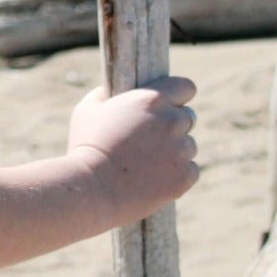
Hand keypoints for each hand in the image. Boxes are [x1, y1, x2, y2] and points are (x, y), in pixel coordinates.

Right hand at [66, 76, 199, 225]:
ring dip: (174, 152)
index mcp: (152, 100)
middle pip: (188, 118)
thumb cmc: (86, 147)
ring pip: (189, 146)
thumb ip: (106, 94)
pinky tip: (154, 180)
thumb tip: (111, 93)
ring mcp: (181, 150)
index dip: (178, 97)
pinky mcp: (185, 176)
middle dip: (173, 126)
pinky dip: (177, 175)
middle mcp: (172, 121)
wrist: (91, 188)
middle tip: (151, 140)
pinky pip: (190, 171)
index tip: (170, 105)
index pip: (185, 88)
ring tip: (147, 164)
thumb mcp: (88, 110)